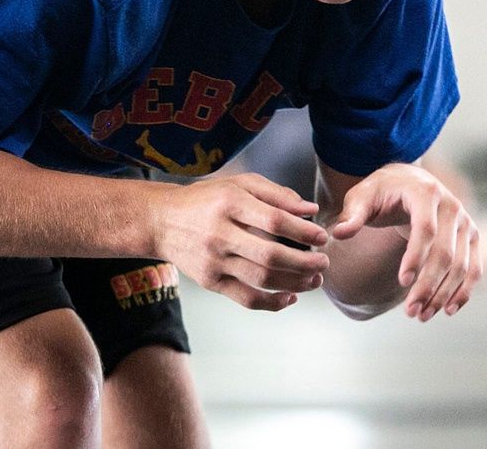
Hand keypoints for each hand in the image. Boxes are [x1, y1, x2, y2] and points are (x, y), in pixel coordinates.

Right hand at [152, 174, 329, 310]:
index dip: (302, 230)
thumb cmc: (207, 199)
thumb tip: (310, 210)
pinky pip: (245, 299)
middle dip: (304, 262)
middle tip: (325, 262)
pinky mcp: (210, 282)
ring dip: (295, 282)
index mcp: (229, 204)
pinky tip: (291, 297)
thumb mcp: (239, 184)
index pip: (274, 221)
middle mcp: (220, 233)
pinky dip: (271, 303)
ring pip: (261, 279)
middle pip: (270, 254)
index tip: (322, 235)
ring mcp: (214, 261)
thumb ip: (276, 195)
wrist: (161, 221)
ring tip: (315, 279)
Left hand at [330, 163, 480, 320]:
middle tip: (410, 312)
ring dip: (443, 294)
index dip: (416, 256)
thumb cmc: (382, 190)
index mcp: (426, 193)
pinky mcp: (471, 237)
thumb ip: (352, 214)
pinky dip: (464, 290)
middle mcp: (451, 206)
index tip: (402, 282)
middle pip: (445, 252)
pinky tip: (448, 310)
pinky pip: (473, 267)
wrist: (409, 181)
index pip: (425, 228)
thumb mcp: (363, 196)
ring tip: (421, 315)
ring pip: (461, 265)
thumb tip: (338, 233)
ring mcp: (465, 222)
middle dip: (428, 285)